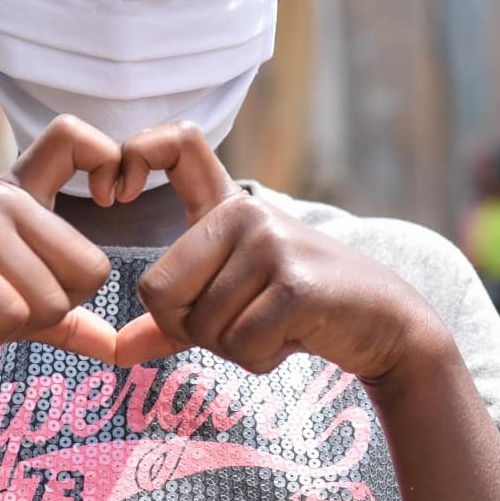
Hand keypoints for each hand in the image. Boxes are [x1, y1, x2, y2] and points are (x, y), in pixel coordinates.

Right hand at [0, 115, 121, 388]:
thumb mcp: (11, 306)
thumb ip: (66, 318)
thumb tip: (120, 348)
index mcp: (19, 194)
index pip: (76, 136)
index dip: (108, 163)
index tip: (105, 201)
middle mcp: (0, 196)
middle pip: (91, 269)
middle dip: (54, 310)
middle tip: (0, 305)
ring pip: (51, 301)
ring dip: (14, 328)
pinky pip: (10, 315)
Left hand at [112, 122, 451, 383]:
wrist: (384, 323)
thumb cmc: (299, 312)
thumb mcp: (231, 305)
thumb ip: (174, 321)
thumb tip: (117, 350)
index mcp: (225, 205)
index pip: (175, 142)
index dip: (134, 153)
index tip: (115, 195)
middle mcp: (245, 211)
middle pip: (159, 291)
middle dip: (190, 331)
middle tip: (240, 324)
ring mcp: (271, 242)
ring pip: (202, 327)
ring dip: (234, 349)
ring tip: (275, 326)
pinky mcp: (295, 283)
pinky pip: (240, 345)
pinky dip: (261, 359)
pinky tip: (293, 337)